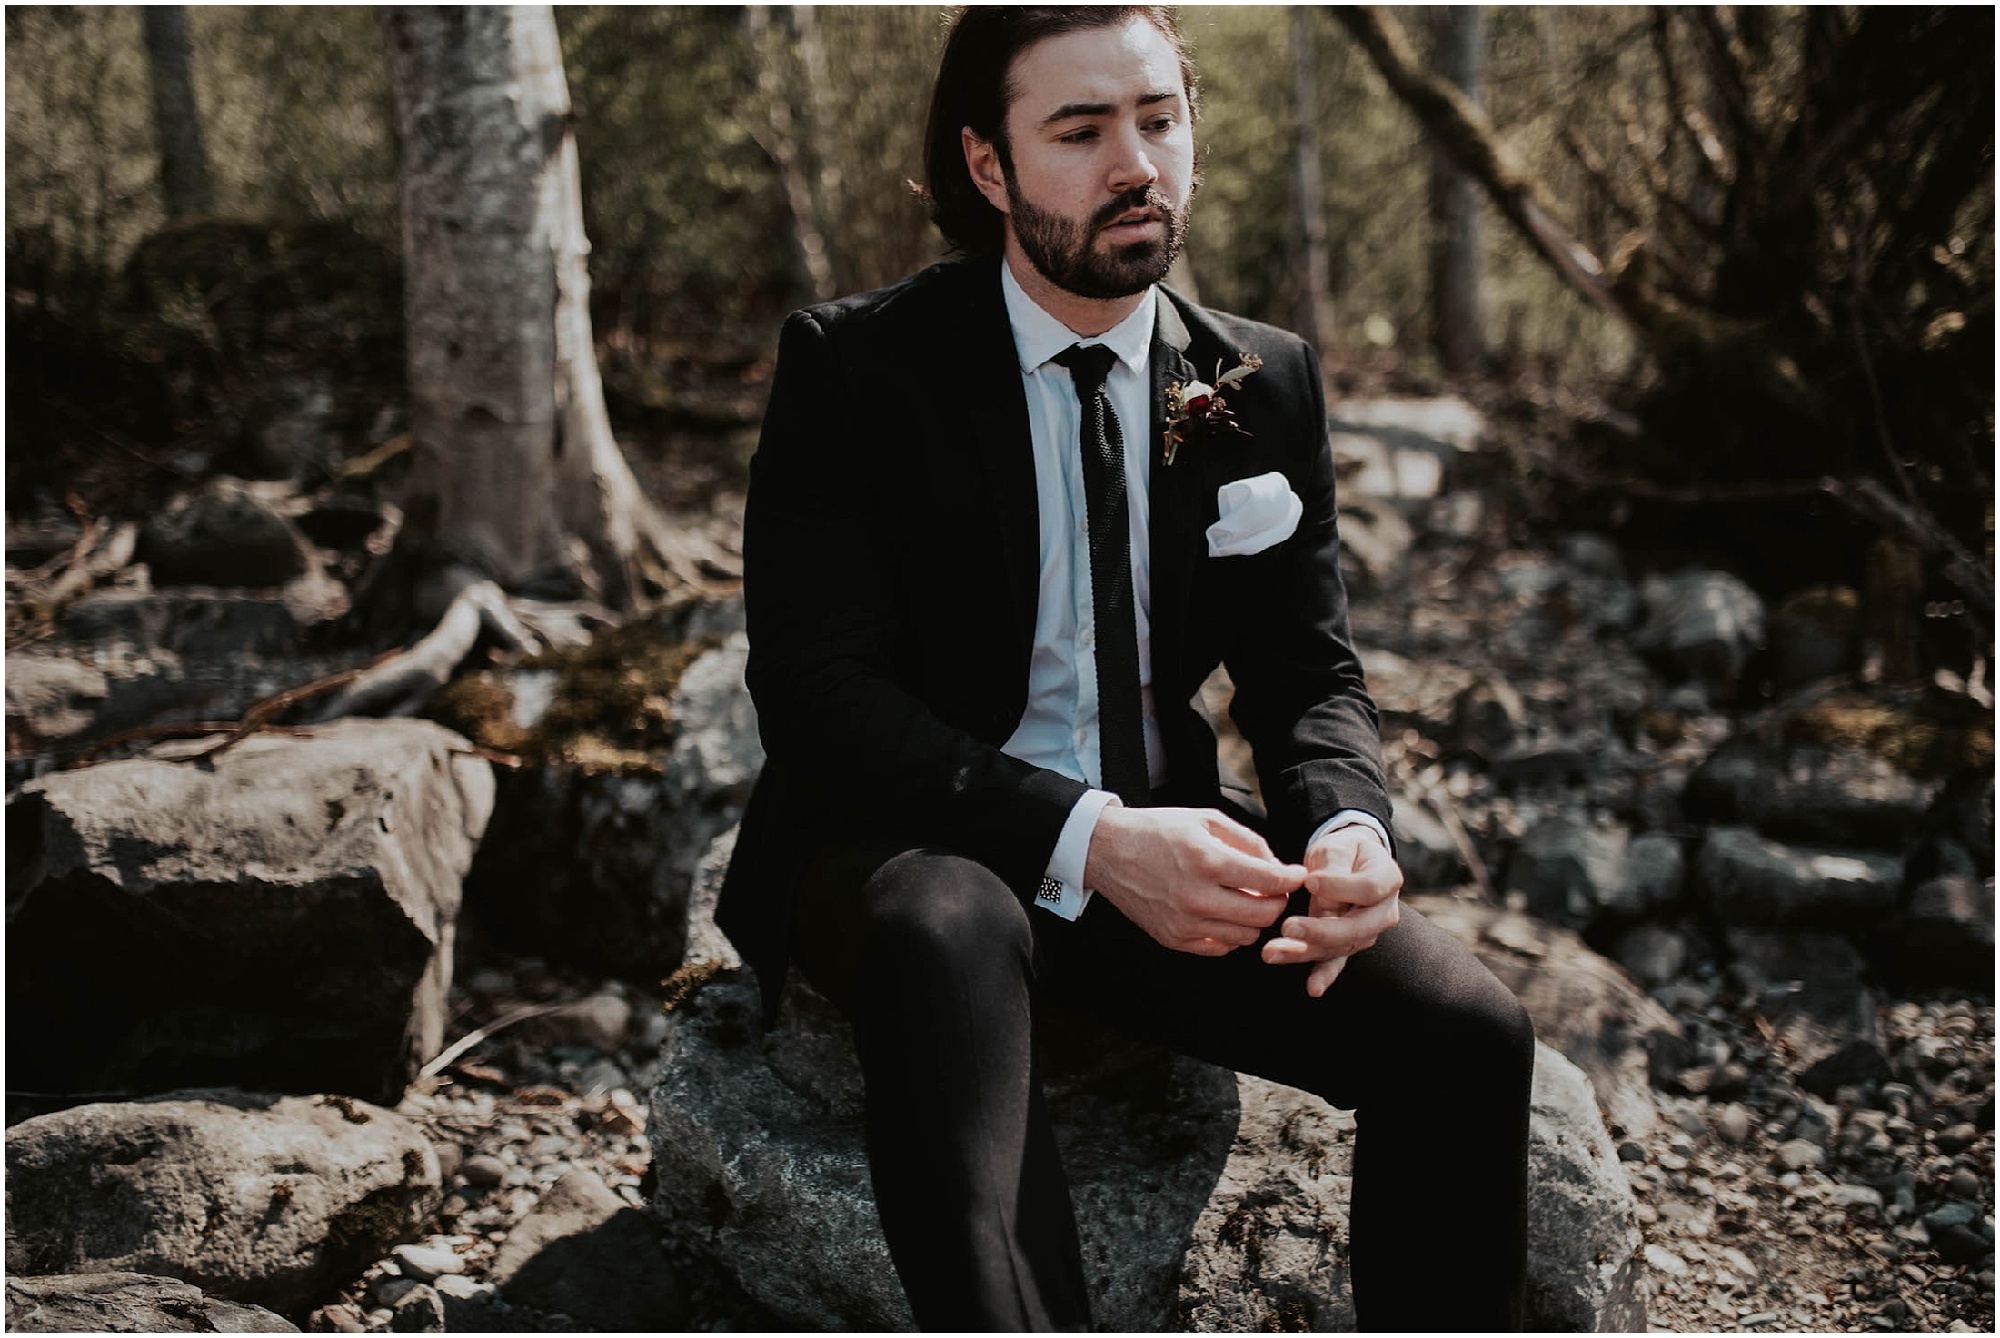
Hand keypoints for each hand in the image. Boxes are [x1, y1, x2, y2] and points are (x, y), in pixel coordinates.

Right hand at [1084, 806, 1302, 955]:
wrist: (1109, 852)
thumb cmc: (1159, 831)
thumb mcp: (1205, 819)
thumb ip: (1247, 841)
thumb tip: (1277, 866)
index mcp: (1208, 862)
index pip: (1270, 881)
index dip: (1292, 878)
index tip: (1297, 875)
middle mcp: (1198, 897)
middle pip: (1264, 915)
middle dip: (1277, 901)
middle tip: (1273, 889)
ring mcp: (1185, 923)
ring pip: (1246, 936)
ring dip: (1254, 920)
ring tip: (1245, 900)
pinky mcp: (1174, 939)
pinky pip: (1221, 947)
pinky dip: (1231, 933)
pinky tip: (1223, 913)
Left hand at [1261, 823, 1402, 995]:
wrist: (1348, 861)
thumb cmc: (1343, 851)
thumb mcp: (1338, 846)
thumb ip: (1333, 866)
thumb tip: (1317, 887)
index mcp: (1388, 879)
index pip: (1368, 890)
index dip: (1340, 888)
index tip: (1310, 882)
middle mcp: (1384, 911)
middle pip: (1357, 928)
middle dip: (1320, 931)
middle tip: (1287, 926)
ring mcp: (1368, 931)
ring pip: (1339, 947)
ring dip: (1305, 952)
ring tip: (1272, 952)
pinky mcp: (1349, 944)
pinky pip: (1337, 961)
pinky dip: (1325, 974)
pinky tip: (1313, 988)